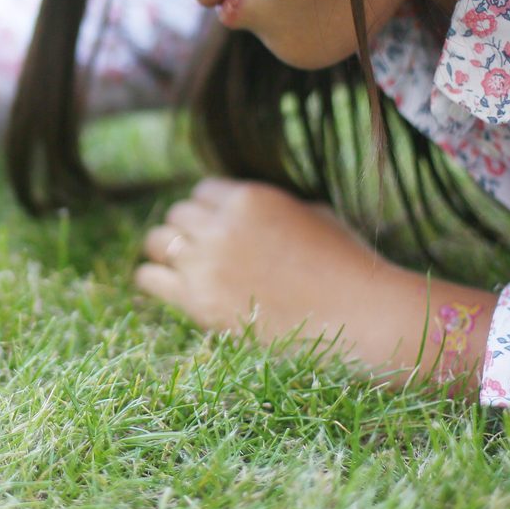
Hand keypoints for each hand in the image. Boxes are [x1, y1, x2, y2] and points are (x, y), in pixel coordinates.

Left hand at [137, 178, 427, 371]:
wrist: (361, 318)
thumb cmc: (347, 265)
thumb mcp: (310, 212)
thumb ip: (267, 205)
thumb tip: (239, 206)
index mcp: (248, 197)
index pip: (202, 190)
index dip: (209, 208)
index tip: (215, 226)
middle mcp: (220, 225)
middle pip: (177, 214)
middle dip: (188, 229)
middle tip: (200, 249)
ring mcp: (206, 263)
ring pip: (157, 240)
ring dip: (166, 249)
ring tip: (178, 264)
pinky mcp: (197, 301)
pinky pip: (149, 278)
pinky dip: (153, 278)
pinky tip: (167, 284)